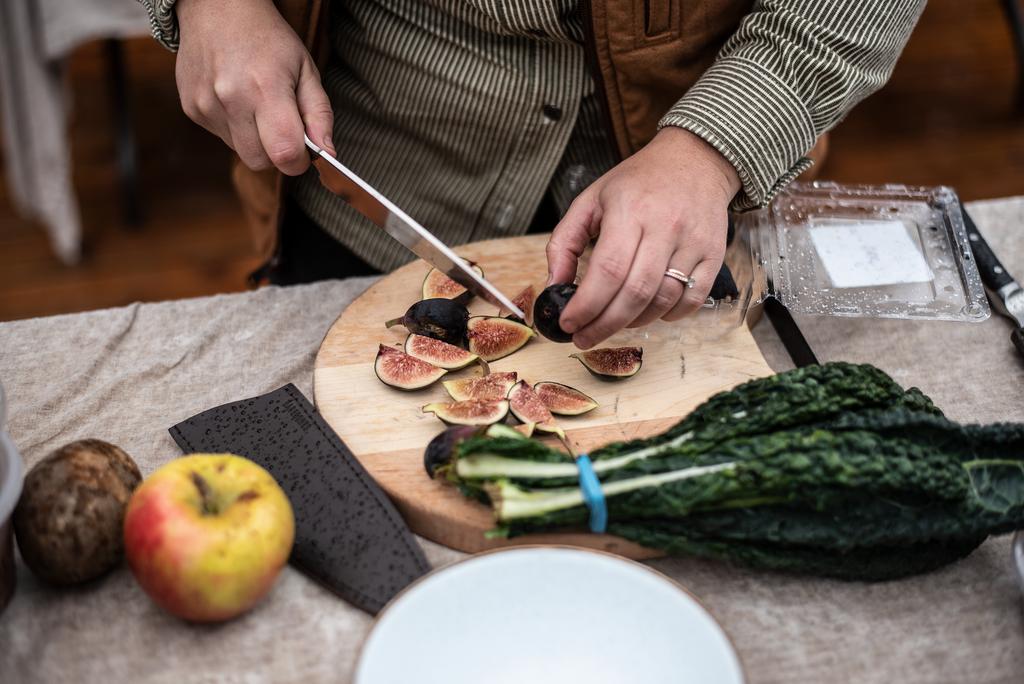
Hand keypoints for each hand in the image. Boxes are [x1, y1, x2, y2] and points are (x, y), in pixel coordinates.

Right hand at [175, 0, 333, 174]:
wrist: (217, 9)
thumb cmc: (269, 38)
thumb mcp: (305, 69)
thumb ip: (320, 115)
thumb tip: (328, 154)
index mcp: (266, 89)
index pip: (285, 154)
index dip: (299, 161)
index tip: (304, 150)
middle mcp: (231, 100)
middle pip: (259, 162)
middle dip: (276, 153)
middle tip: (281, 125)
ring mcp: (206, 105)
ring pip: (240, 151)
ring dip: (254, 139)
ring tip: (256, 103)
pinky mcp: (191, 109)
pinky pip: (221, 137)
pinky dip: (234, 128)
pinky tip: (236, 99)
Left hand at [545, 127, 741, 348]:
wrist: (696, 160)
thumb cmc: (638, 182)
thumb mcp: (591, 200)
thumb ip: (564, 242)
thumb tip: (552, 286)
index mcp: (629, 211)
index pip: (607, 271)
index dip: (586, 305)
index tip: (568, 323)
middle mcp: (665, 227)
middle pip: (634, 293)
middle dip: (604, 324)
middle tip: (584, 337)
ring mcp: (693, 242)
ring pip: (662, 301)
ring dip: (633, 322)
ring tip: (613, 322)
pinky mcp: (714, 254)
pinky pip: (691, 301)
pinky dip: (668, 316)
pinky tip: (649, 312)